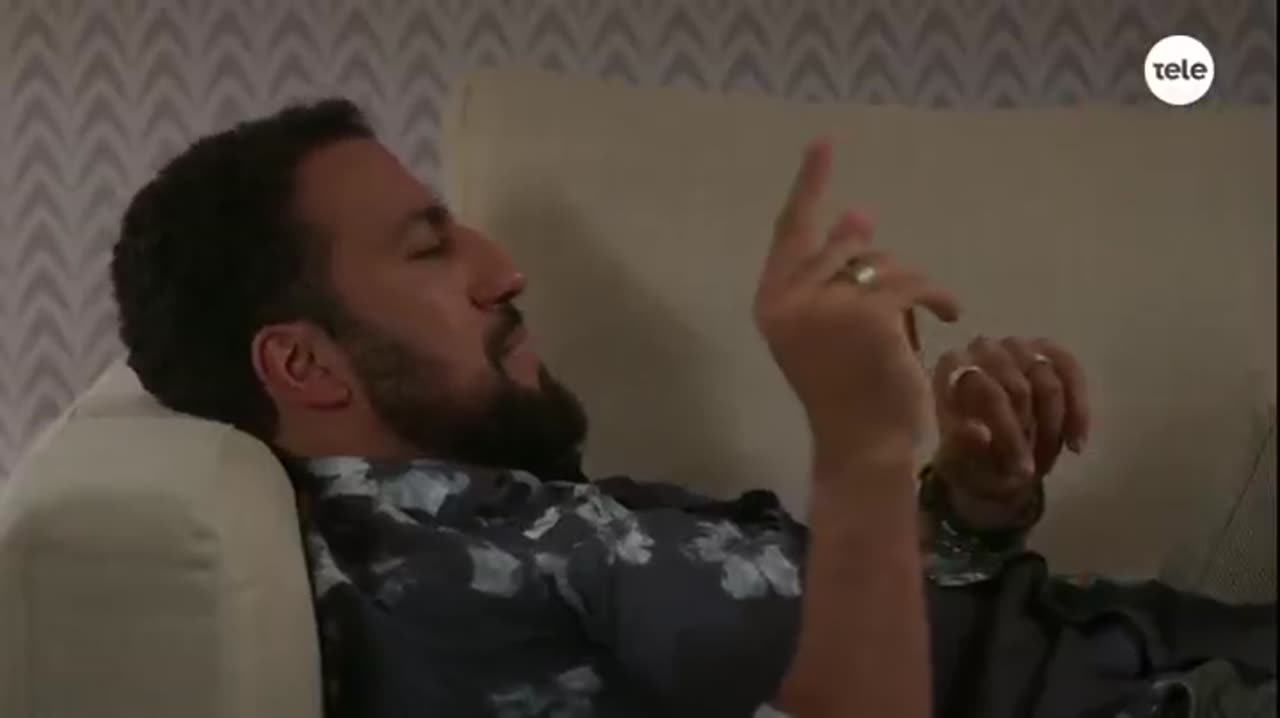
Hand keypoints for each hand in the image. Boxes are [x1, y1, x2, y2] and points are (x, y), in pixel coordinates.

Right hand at [754, 140, 960, 454]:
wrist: (862, 444)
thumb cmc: (845, 392)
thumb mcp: (830, 328)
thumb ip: (833, 275)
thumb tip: (860, 214)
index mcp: (771, 302)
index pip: (790, 230)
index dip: (809, 184)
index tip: (823, 143)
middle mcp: (789, 299)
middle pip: (842, 244)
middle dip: (875, 257)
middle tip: (902, 279)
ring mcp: (827, 305)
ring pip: (882, 263)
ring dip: (912, 283)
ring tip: (932, 308)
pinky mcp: (869, 314)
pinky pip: (912, 282)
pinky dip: (937, 295)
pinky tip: (949, 313)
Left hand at [932, 336, 1090, 511]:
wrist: (992, 456)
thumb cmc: (970, 457)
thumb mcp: (962, 462)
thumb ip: (965, 447)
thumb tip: (978, 432)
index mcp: (951, 367)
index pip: (989, 393)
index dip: (1009, 434)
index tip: (1021, 471)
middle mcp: (982, 347)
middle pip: (1020, 389)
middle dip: (1032, 434)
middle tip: (1034, 468)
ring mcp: (1017, 346)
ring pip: (1049, 383)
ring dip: (1054, 427)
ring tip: (1047, 459)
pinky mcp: (1047, 350)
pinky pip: (1071, 373)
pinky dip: (1078, 410)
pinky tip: (1076, 441)